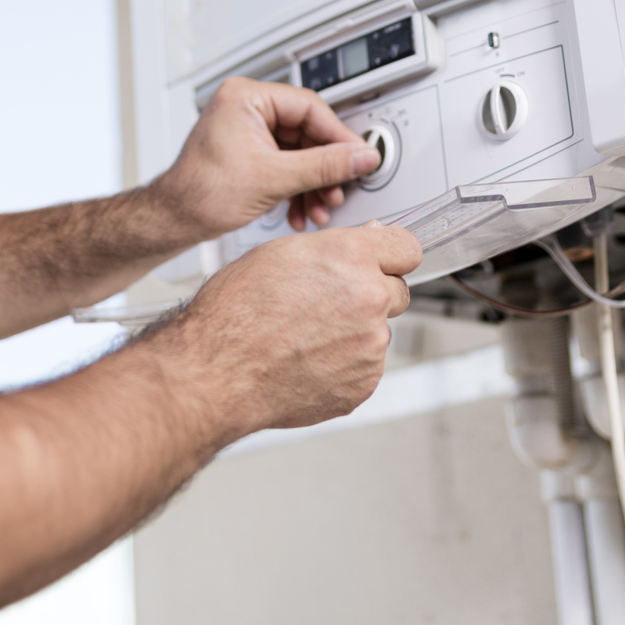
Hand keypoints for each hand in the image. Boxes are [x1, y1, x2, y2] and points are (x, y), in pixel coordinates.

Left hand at [150, 78, 381, 238]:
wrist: (172, 221)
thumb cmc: (201, 193)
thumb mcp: (274, 178)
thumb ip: (325, 166)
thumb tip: (362, 157)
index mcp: (246, 97)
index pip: (310, 108)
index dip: (339, 137)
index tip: (360, 157)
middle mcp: (246, 107)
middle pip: (307, 132)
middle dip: (324, 169)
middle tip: (339, 189)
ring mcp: (247, 130)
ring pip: (299, 152)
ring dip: (314, 183)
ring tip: (321, 207)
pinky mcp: (249, 151)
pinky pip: (286, 163)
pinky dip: (298, 188)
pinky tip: (302, 211)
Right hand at [164, 223, 422, 432]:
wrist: (217, 371)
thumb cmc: (235, 312)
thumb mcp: (279, 254)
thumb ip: (334, 248)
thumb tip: (366, 241)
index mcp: (350, 258)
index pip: (407, 248)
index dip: (392, 255)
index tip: (386, 262)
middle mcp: (369, 299)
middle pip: (398, 292)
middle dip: (372, 294)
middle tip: (329, 304)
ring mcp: (370, 345)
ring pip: (378, 332)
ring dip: (355, 333)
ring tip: (306, 337)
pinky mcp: (364, 383)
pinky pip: (365, 367)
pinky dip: (344, 365)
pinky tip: (308, 360)